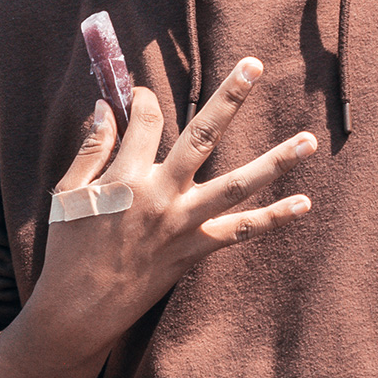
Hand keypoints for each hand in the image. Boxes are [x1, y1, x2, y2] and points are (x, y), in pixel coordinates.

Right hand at [36, 58, 314, 349]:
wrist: (78, 312)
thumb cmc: (68, 248)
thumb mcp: (68, 192)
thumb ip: (92, 148)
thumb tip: (107, 108)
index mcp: (125, 177)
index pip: (148, 119)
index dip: (144, 98)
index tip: (140, 94)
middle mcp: (162, 195)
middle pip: (202, 136)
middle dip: (229, 98)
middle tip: (254, 65)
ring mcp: (183, 225)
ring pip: (237, 186)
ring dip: (276, 161)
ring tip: (309, 140)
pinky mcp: (195, 250)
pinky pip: (240, 232)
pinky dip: (273, 219)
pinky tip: (303, 203)